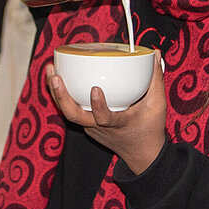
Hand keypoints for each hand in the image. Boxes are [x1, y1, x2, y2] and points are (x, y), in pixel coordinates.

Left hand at [46, 49, 166, 174]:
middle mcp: (99, 127)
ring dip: (56, 92)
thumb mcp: (157, 105)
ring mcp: (90, 127)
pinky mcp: (86, 124)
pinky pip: (71, 109)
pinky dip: (63, 94)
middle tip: (55, 76)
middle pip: (73, 116)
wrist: (141, 154)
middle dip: (61, 96)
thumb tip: (156, 53)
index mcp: (118, 124)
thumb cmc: (150, 128)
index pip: (104, 118)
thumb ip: (156, 79)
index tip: (95, 89)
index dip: (98, 106)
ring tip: (51, 70)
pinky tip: (58, 76)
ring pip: (67, 112)